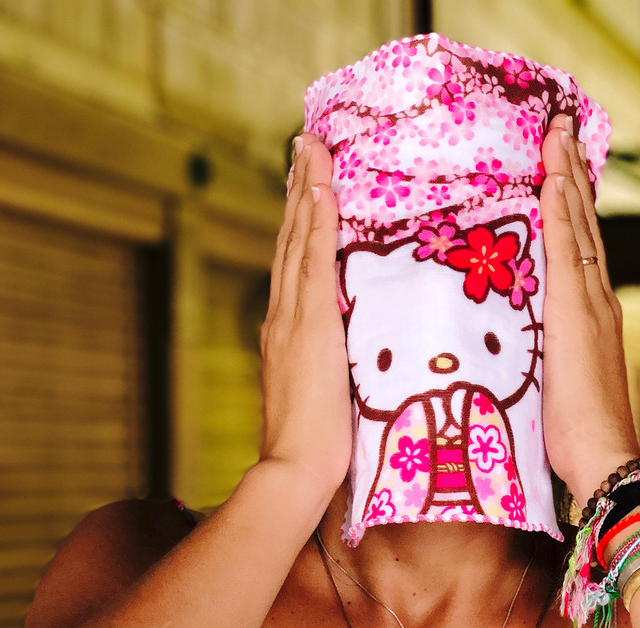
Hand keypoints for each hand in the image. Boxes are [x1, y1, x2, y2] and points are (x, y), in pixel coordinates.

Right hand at [259, 132, 351, 496]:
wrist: (295, 471)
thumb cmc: (317, 451)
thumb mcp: (329, 400)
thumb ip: (337, 374)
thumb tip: (356, 367)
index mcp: (288, 336)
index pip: (295, 268)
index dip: (299, 224)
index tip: (309, 185)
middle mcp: (283, 320)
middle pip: (290, 242)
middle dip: (298, 191)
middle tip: (306, 144)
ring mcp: (292, 321)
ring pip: (298, 242)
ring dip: (306, 190)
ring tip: (313, 147)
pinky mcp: (309, 328)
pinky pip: (312, 263)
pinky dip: (315, 223)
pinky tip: (322, 189)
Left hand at [538, 116, 639, 503]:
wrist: (605, 459)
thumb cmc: (576, 440)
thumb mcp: (554, 389)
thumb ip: (543, 362)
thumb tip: (520, 359)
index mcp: (591, 319)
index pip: (576, 251)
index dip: (568, 209)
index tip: (557, 169)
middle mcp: (597, 303)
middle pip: (580, 227)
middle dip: (570, 176)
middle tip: (558, 129)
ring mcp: (592, 306)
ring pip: (576, 228)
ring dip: (565, 178)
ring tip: (555, 136)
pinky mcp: (578, 315)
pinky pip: (566, 250)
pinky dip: (561, 211)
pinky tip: (552, 178)